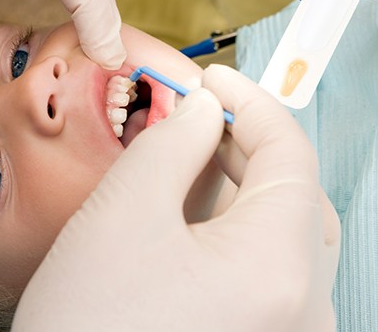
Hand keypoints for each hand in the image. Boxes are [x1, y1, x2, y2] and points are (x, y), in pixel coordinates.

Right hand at [11, 65, 339, 331]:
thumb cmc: (87, 324)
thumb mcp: (125, 209)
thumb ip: (175, 141)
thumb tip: (204, 108)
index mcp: (276, 268)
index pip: (290, 155)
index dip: (252, 103)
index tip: (215, 79)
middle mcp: (300, 305)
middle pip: (291, 189)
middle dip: (245, 140)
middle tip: (203, 111)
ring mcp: (286, 324)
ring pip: (280, 223)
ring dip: (239, 177)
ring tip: (193, 151)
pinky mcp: (260, 330)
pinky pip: (265, 257)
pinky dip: (234, 216)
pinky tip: (195, 202)